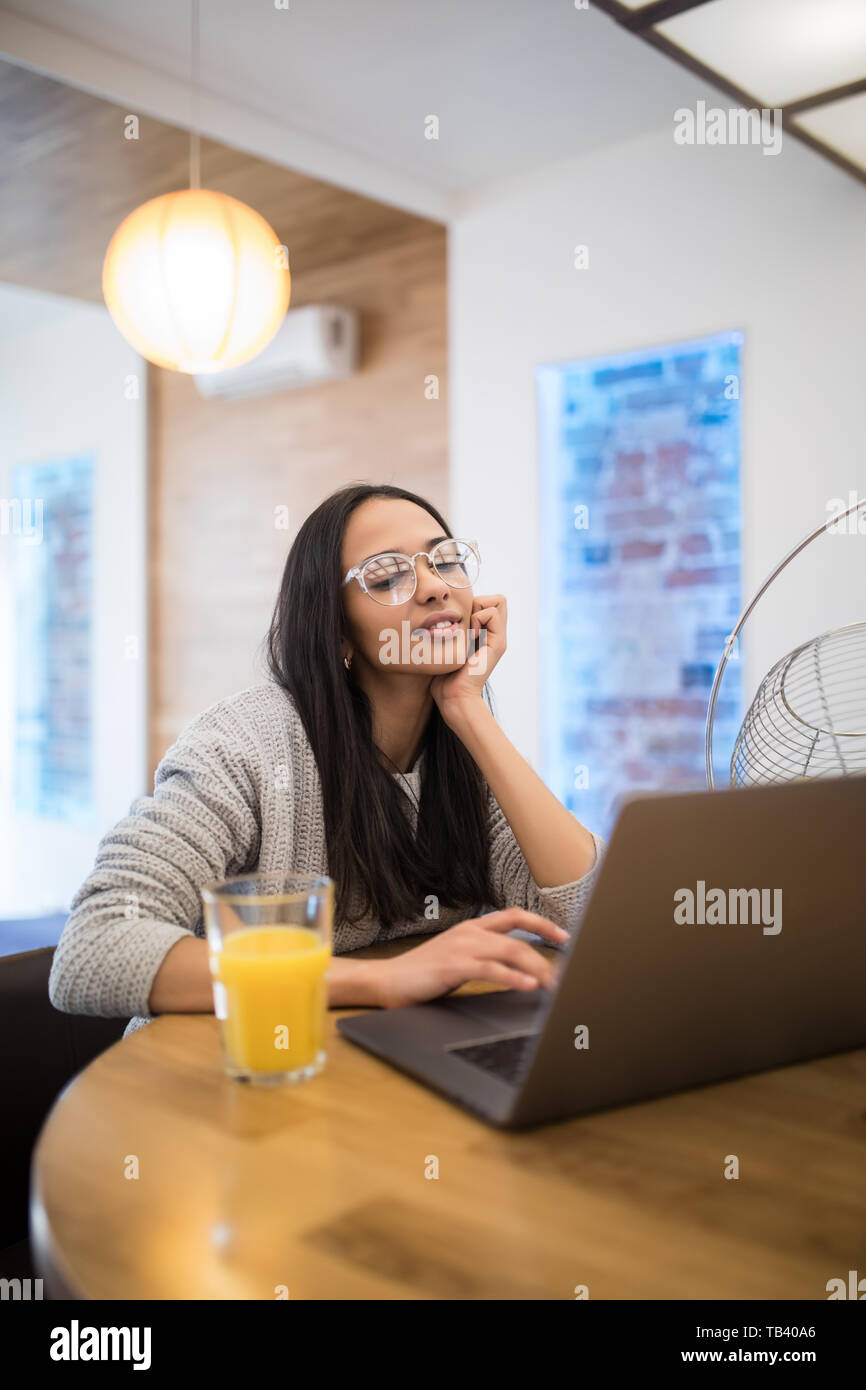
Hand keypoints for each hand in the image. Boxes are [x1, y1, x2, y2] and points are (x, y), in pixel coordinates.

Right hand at [372, 908, 568, 1009]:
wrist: (388, 980)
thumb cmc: (423, 973)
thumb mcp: (458, 957)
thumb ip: (484, 956)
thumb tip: (517, 968)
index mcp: (472, 927)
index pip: (514, 916)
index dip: (542, 924)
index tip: (564, 935)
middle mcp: (471, 933)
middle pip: (518, 939)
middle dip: (545, 956)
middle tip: (563, 975)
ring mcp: (462, 947)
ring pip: (510, 952)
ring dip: (536, 969)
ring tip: (552, 985)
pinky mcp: (455, 965)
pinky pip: (491, 970)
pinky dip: (513, 978)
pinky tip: (527, 986)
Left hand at [430, 593, 505, 717]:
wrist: (453, 697)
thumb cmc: (442, 675)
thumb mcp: (446, 645)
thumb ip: (450, 629)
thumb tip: (440, 612)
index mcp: (484, 634)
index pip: (488, 601)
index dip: (474, 603)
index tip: (459, 622)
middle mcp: (494, 635)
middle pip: (497, 599)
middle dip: (479, 602)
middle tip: (465, 623)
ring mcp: (498, 639)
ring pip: (498, 601)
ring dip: (477, 609)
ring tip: (467, 631)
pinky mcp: (498, 643)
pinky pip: (492, 612)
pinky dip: (478, 617)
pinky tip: (469, 635)